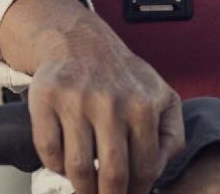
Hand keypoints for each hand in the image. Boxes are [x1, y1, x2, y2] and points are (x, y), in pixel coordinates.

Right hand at [26, 7, 184, 193]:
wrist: (80, 41)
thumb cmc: (123, 76)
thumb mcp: (161, 96)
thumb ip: (172, 136)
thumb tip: (158, 174)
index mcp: (144, 105)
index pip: (146, 169)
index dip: (139, 192)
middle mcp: (111, 102)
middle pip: (113, 176)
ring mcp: (77, 100)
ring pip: (77, 169)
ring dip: (82, 187)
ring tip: (86, 186)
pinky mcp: (47, 98)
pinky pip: (49, 152)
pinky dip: (55, 165)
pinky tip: (65, 160)